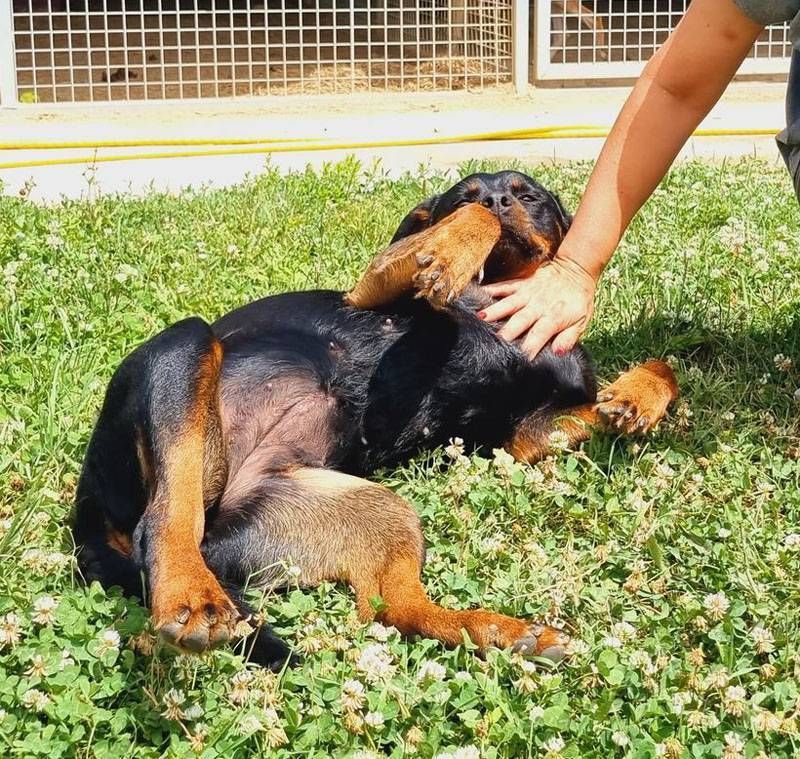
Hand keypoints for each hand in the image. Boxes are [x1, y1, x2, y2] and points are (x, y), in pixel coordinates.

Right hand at [479, 257, 596, 358]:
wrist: (577, 269)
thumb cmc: (579, 299)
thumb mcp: (582, 321)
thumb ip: (569, 337)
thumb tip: (558, 353)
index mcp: (553, 318)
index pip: (538, 336)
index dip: (528, 349)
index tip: (517, 361)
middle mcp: (537, 307)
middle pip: (518, 322)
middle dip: (505, 333)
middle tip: (492, 344)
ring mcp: (528, 294)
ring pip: (508, 304)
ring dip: (493, 311)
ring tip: (480, 318)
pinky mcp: (521, 284)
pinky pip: (504, 286)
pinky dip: (490, 290)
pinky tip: (477, 294)